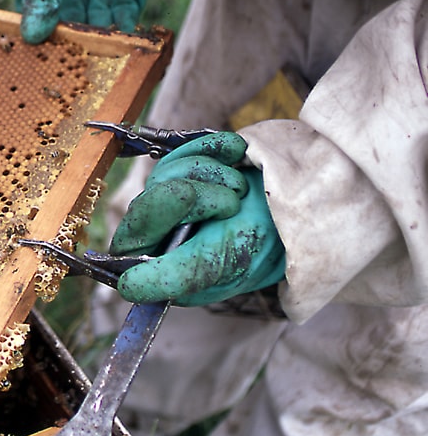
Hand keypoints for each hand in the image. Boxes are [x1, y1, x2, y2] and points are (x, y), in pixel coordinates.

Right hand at [16, 0, 152, 43]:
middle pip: (70, 25)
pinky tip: (126, 34)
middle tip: (78, 61)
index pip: (38, 17)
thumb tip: (30, 36)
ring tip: (104, 51)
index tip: (43, 55)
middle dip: (75, 42)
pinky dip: (126, 24)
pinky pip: (125, 13)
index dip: (40, 36)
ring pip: (98, 22)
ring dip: (102, 37)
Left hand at [109, 132, 285, 305]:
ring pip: (164, 174)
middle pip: (148, 201)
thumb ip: (170, 277)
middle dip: (196, 194)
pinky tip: (237, 155)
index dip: (157, 215)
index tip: (188, 198)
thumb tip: (127, 287)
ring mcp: (176, 203)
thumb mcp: (218, 263)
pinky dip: (213, 148)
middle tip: (232, 202)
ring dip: (210, 173)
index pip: (130, 243)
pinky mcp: (191, 173)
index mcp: (166, 268)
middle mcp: (166, 238)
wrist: (308, 201)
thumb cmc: (265, 242)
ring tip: (242, 190)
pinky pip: (183, 150)